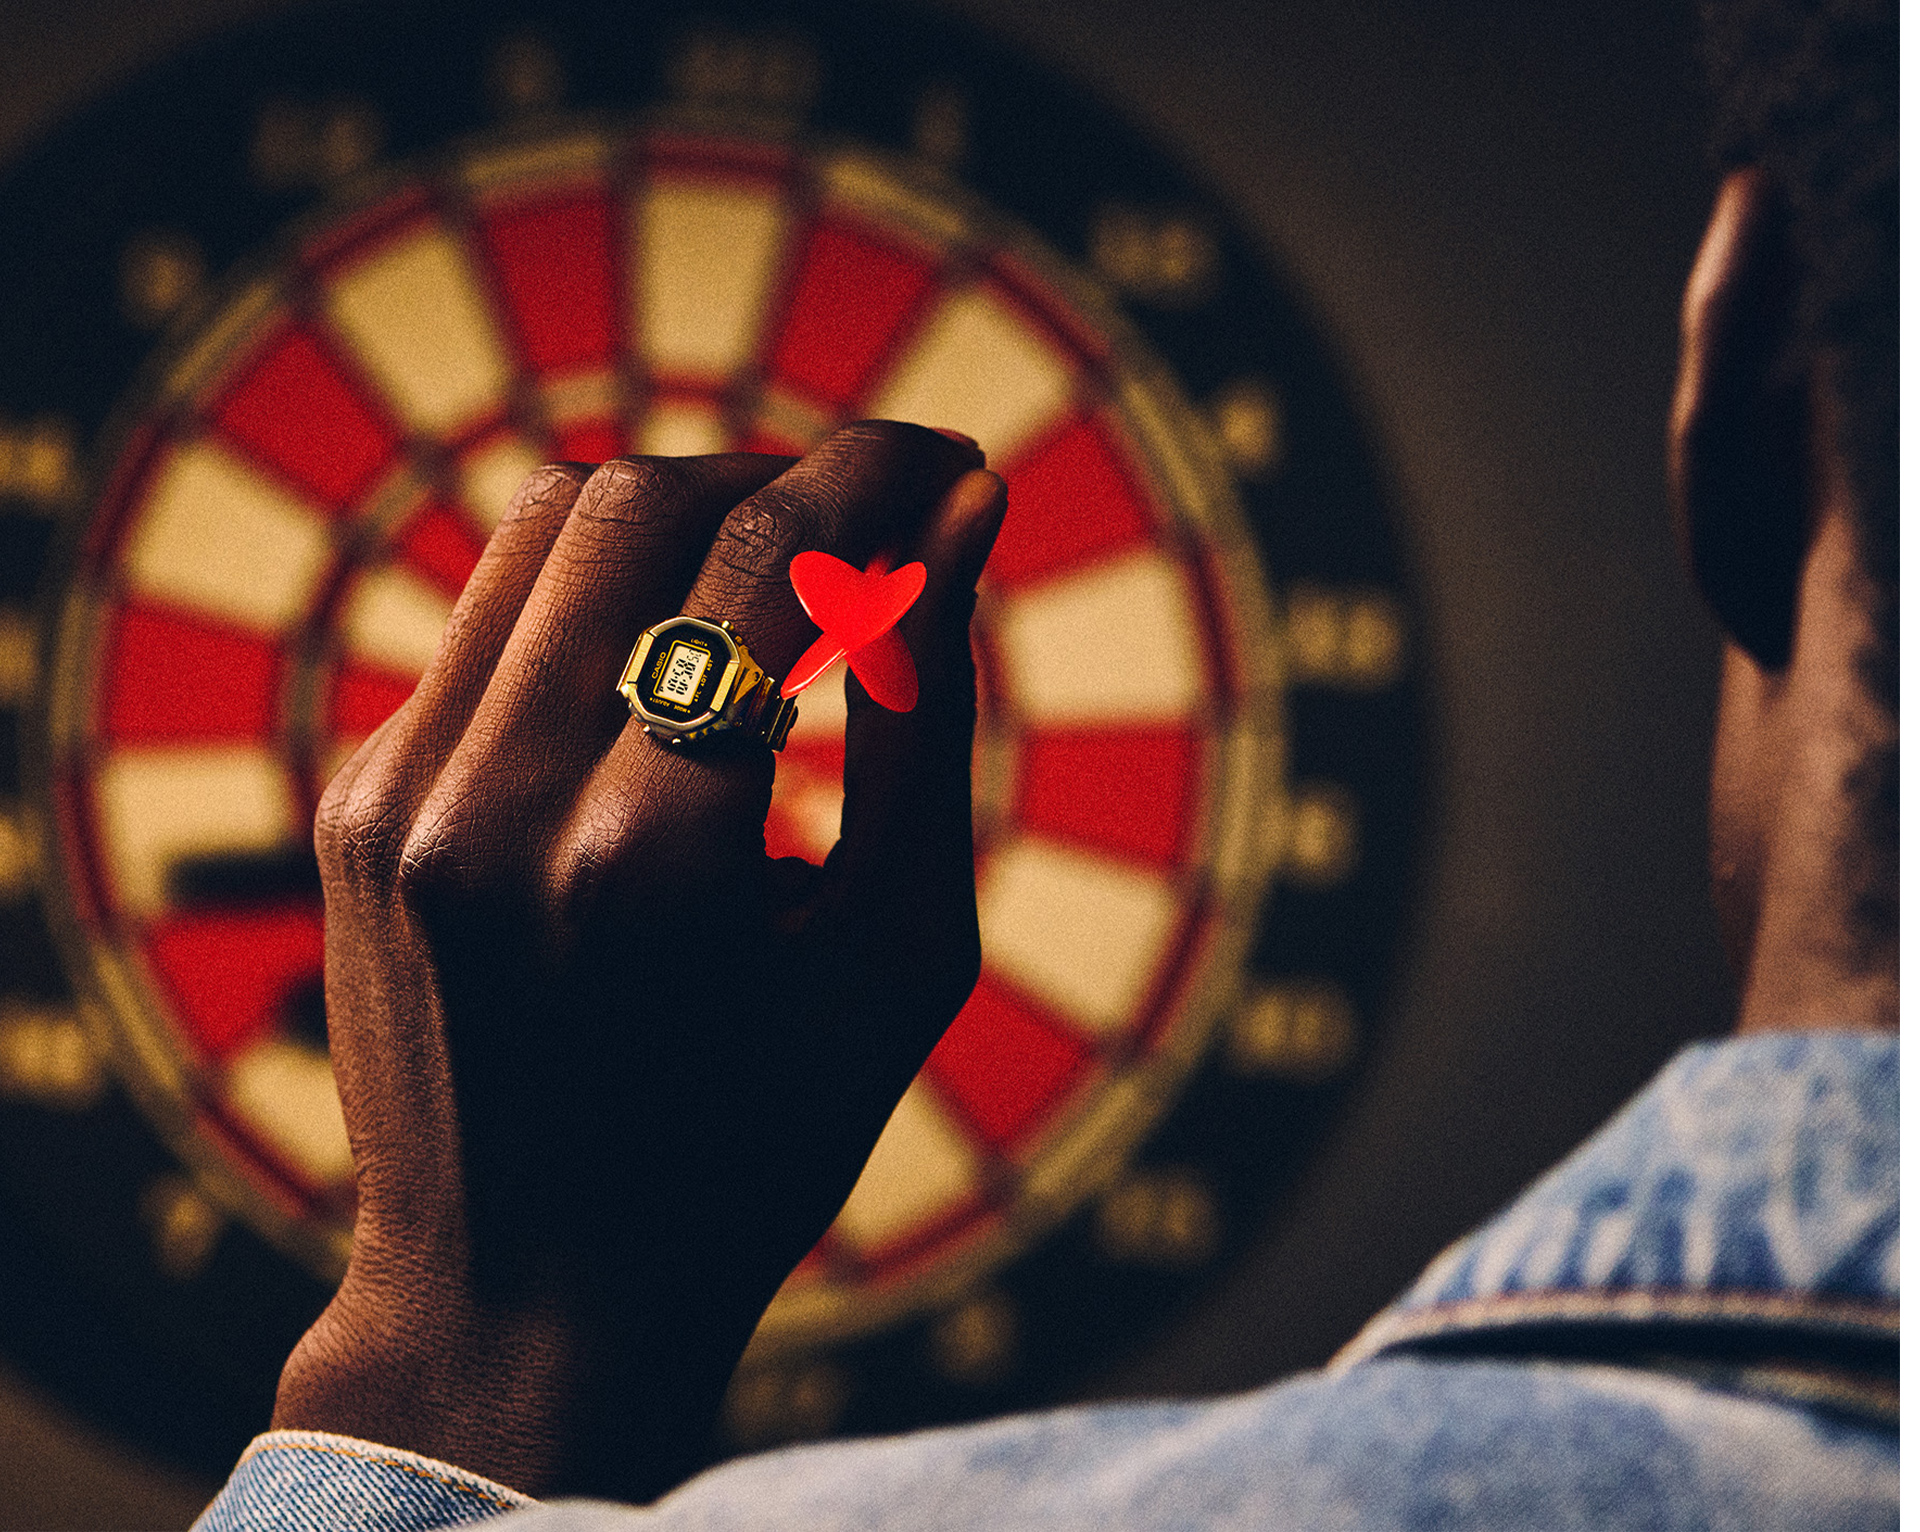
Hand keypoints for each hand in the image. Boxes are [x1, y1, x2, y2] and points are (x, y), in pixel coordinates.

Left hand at [272, 424, 1005, 1500]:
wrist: (523, 1309)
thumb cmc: (755, 1151)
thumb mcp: (897, 956)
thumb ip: (926, 717)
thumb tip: (963, 520)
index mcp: (655, 863)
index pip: (779, 555)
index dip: (886, 474)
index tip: (956, 461)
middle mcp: (499, 805)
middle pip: (653, 500)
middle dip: (789, 480)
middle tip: (876, 532)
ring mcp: (399, 799)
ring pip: (550, 524)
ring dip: (687, 514)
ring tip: (777, 584)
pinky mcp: (358, 805)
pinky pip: (495, 619)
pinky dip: (603, 600)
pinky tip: (669, 673)